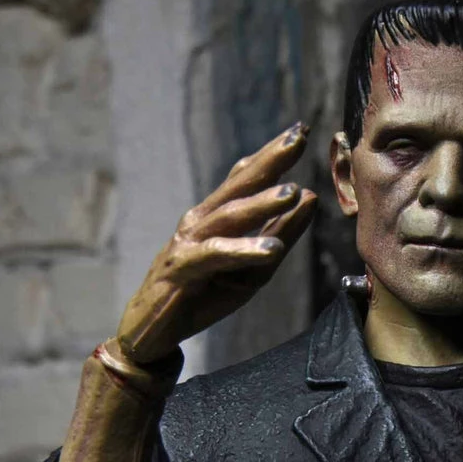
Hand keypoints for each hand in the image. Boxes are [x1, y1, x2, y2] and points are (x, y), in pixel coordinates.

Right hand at [116, 122, 317, 364]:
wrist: (153, 331)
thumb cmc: (203, 295)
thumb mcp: (253, 267)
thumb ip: (281, 234)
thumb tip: (309, 197)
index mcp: (215, 217)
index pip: (245, 178)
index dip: (271, 155)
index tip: (301, 130)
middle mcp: (200, 221)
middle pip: (237, 185)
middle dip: (268, 161)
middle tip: (298, 137)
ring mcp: (188, 242)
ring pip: (228, 216)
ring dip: (260, 204)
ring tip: (293, 192)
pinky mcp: (182, 269)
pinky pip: (216, 256)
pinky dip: (243, 251)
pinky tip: (271, 248)